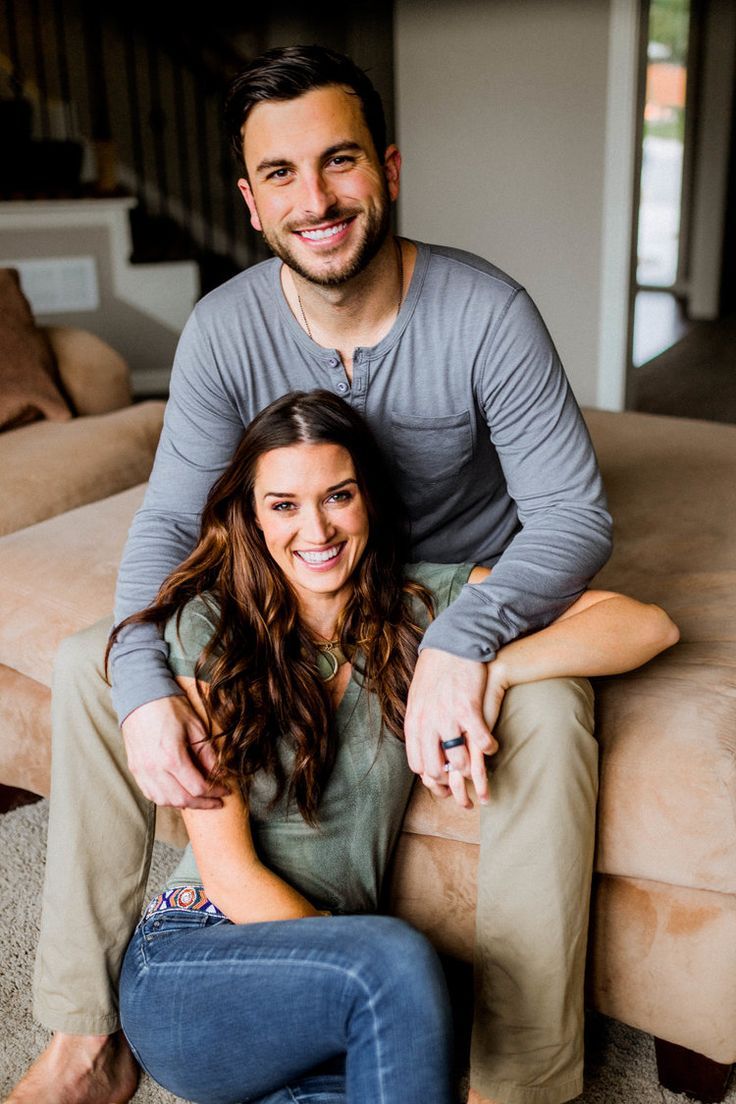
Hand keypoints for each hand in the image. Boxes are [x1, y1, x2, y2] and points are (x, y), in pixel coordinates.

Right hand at [122, 695, 228, 808]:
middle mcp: (154, 768)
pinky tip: (177, 795)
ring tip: (198, 800)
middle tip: (216, 801)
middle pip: (182, 799)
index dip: (215, 792)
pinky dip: (165, 799)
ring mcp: (142, 770)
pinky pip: (150, 793)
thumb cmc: (170, 707)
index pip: (197, 787)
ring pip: (164, 801)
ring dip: (184, 804)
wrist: (141, 695)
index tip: (225, 791)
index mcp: (172, 757)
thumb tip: (219, 773)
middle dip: (202, 803)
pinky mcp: (135, 768)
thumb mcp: (196, 727)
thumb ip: (207, 754)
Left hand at [405, 649, 496, 807]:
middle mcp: (427, 724)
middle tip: (463, 778)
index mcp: (413, 722)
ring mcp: (447, 717)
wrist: (452, 645)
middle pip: (436, 769)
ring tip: (478, 763)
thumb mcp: (418, 699)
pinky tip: (493, 745)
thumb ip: (419, 723)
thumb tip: (421, 744)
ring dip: (471, 768)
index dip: (431, 778)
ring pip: (459, 761)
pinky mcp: (468, 709)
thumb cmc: (437, 672)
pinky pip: (481, 741)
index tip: (444, 780)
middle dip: (451, 781)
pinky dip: (489, 748)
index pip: (417, 764)